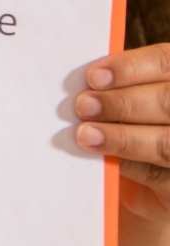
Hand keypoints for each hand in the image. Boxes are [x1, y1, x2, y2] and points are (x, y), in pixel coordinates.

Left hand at [75, 44, 169, 221]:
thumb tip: (85, 84)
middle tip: (84, 106)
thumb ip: (119, 88)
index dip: (131, 67)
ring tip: (87, 134)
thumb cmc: (136, 126)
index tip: (93, 76)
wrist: (153, 184)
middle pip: (168, 100)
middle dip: (122, 103)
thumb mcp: (133, 100)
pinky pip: (158, 174)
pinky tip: (105, 160)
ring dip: (122, 137)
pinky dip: (128, 165)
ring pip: (165, 142)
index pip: (166, 61)